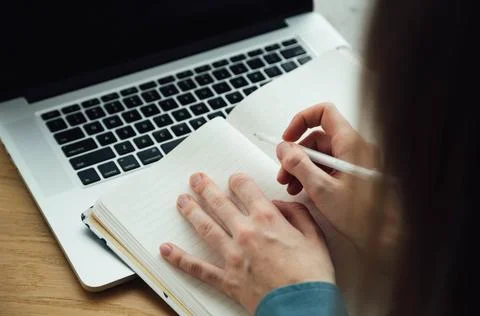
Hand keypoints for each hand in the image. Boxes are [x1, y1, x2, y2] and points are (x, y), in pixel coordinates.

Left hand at [160, 172, 333, 313]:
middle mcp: (245, 233)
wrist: (303, 307)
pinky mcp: (226, 279)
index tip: (234, 179)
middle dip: (206, 188)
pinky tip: (166, 250)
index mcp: (267, 219)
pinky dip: (180, 259)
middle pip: (220, 203)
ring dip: (191, 212)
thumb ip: (297, 214)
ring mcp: (233, 256)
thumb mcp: (314, 236)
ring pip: (206, 228)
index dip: (237, 180)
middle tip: (196, 179)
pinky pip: (198, 268)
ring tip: (181, 201)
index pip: (245, 189)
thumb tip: (280, 205)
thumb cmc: (311, 275)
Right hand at [275, 103, 401, 297]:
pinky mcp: (354, 176)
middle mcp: (354, 148)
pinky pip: (329, 168)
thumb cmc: (364, 216)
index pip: (324, 113)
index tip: (288, 139)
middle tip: (283, 173)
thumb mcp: (322, 189)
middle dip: (296, 154)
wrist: (388, 237)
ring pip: (321, 155)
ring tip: (291, 187)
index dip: (302, 121)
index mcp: (350, 143)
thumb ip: (299, 165)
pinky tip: (305, 192)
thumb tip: (284, 149)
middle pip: (318, 138)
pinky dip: (314, 176)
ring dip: (302, 168)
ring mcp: (355, 162)